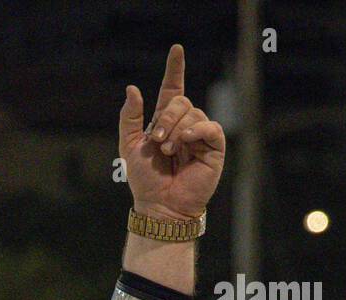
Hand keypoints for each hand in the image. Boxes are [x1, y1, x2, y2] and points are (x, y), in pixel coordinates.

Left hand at [119, 45, 225, 221]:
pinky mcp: (214, 147)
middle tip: (157, 142)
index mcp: (165, 122)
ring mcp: (200, 135)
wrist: (159, 204)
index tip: (176, 49)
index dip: (175, 69)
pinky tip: (185, 143)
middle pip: (181, 102)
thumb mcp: (130, 146)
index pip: (172, 89)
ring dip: (176, 131)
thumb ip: (130, 118)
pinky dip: (195, 131)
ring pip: (193, 114)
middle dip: (166, 119)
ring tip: (168, 152)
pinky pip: (210, 127)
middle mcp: (185, 125)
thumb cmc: (145, 180)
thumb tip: (132, 88)